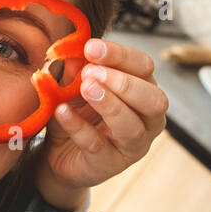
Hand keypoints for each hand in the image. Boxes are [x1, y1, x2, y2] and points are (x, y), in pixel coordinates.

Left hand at [35, 38, 167, 208]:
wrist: (57, 153)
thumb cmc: (77, 111)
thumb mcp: (76, 85)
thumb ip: (78, 68)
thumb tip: (71, 47)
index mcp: (143, 90)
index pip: (144, 67)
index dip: (120, 55)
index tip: (90, 47)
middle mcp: (147, 119)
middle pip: (154, 99)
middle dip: (124, 83)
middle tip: (92, 72)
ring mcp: (132, 145)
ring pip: (131, 126)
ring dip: (109, 104)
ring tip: (85, 88)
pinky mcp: (109, 164)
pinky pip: (97, 145)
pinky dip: (78, 127)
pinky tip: (62, 111)